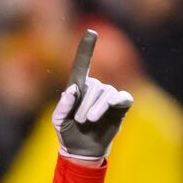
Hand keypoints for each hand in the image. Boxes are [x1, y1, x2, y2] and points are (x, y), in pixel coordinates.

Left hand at [52, 29, 132, 161]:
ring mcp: (108, 96)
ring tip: (89, 121)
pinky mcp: (120, 107)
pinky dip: (115, 102)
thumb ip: (62, 106)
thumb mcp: (58, 121)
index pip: (82, 64)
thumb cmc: (67, 132)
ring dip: (96, 108)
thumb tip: (72, 89)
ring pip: (106, 93)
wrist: (82, 150)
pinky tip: (111, 108)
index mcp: (78, 87)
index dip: (87, 49)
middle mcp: (94, 88)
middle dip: (85, 104)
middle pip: (94, 85)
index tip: (91, 32)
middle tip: (80, 120)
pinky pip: (123, 98)